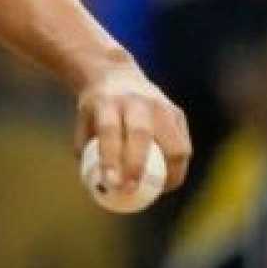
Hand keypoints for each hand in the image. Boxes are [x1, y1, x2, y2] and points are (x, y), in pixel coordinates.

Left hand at [75, 54, 191, 194]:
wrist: (117, 76)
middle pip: (141, 134)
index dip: (111, 158)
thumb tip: (96, 185)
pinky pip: (182, 146)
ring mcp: (162, 106)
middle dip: (137, 166)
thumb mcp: (84, 122)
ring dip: (168, 173)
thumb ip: (87, 150)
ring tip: (156, 191)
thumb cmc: (98, 109)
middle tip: (130, 190)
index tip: (111, 183)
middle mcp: (137, 102)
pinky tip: (166, 180)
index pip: (110, 131)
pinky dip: (176, 167)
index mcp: (108, 102)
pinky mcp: (177, 114)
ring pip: (174, 145)